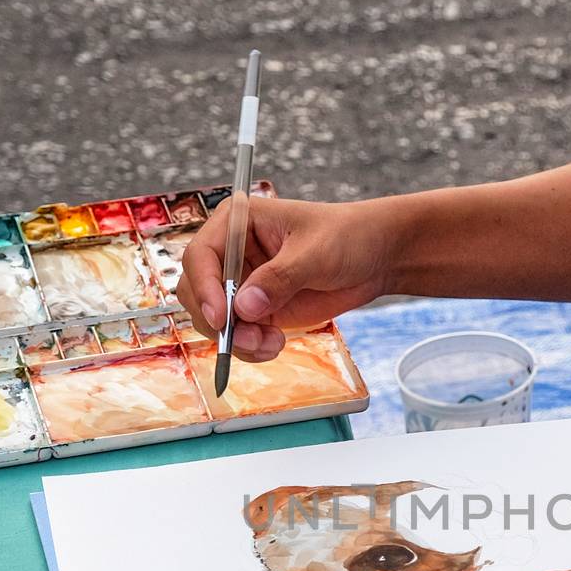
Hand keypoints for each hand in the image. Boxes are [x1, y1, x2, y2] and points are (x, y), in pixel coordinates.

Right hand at [175, 197, 396, 361]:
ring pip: (213, 320)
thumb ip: (280, 278)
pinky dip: (249, 348)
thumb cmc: (346, 237)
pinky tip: (275, 344)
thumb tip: (245, 306)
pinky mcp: (256, 310)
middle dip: (217, 321)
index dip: (204, 287)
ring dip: (236, 340)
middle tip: (249, 338)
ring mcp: (241, 284)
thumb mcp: (315, 253)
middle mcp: (231, 253)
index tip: (221, 316)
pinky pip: (237, 336)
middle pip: (195, 291)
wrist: (374, 258)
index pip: (200, 255)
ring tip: (270, 343)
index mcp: (236, 222)